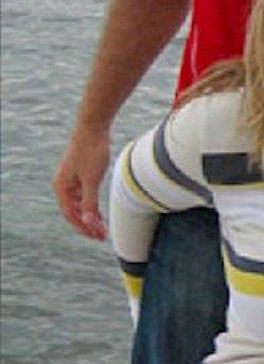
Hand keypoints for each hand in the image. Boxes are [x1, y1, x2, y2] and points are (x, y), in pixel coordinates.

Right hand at [52, 125, 109, 239]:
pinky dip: (91, 206)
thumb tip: (88, 223)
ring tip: (102, 228)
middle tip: (102, 236)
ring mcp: (70, 180)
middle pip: (74, 212)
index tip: (98, 236)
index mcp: (61, 187)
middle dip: (87, 225)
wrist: (93, 127)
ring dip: (90, 217)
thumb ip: (89, 202)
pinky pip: (83, 196)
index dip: (84, 228)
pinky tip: (100, 213)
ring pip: (79, 205)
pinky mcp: (79, 174)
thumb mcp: (91, 180)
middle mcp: (63, 185)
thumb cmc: (91, 151)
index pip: (71, 215)